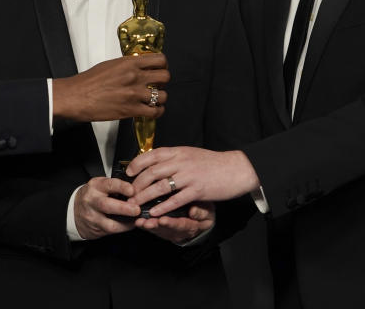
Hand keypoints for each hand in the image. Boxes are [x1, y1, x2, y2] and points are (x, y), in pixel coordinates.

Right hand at [53, 54, 168, 121]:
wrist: (75, 96)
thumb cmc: (87, 82)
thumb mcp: (109, 65)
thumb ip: (127, 65)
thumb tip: (138, 68)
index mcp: (129, 63)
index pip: (159, 59)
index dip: (163, 65)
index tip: (160, 69)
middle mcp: (134, 76)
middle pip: (165, 76)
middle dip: (163, 82)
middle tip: (158, 85)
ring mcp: (134, 94)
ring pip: (163, 96)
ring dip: (160, 99)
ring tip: (154, 100)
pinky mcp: (131, 110)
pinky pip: (155, 112)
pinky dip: (157, 112)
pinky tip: (152, 111)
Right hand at [73, 177, 139, 239]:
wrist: (74, 210)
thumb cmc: (92, 196)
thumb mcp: (100, 185)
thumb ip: (115, 186)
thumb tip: (136, 189)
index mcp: (95, 186)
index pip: (108, 185)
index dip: (121, 187)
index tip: (132, 190)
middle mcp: (92, 201)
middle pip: (106, 205)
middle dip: (123, 208)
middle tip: (137, 209)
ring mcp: (92, 217)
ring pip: (108, 223)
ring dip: (125, 223)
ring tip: (136, 220)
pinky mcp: (95, 229)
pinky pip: (111, 231)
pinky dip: (123, 228)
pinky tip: (131, 224)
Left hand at [126, 147, 258, 216]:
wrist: (236, 168)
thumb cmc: (214, 163)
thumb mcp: (191, 154)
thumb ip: (175, 158)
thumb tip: (157, 162)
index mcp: (179, 152)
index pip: (151, 155)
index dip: (137, 164)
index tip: (128, 173)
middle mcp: (181, 162)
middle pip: (151, 172)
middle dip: (137, 185)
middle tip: (129, 194)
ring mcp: (189, 176)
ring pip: (160, 186)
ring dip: (145, 197)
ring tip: (135, 205)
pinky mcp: (198, 190)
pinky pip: (176, 199)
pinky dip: (162, 206)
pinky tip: (154, 212)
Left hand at [135, 201, 214, 243]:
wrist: (202, 220)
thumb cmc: (204, 212)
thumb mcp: (208, 211)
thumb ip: (202, 212)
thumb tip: (193, 212)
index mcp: (192, 226)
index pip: (182, 225)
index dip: (172, 223)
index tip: (163, 220)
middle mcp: (180, 232)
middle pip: (168, 230)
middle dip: (156, 226)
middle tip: (147, 222)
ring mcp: (172, 233)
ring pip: (160, 231)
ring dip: (149, 227)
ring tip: (140, 223)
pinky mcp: (164, 231)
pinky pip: (155, 230)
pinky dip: (146, 226)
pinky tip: (138, 222)